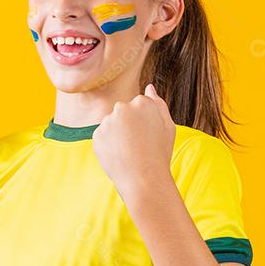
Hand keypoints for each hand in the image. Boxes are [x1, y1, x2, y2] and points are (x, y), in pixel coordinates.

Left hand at [91, 83, 175, 198]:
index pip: (138, 105)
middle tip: (138, 144)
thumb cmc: (159, 153)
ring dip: (117, 135)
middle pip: (122, 112)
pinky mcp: (97, 135)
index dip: (144, 122)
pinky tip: (119, 156)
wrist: (144, 179)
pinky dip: (108, 145)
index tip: (148, 135)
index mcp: (142, 102)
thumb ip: (158, 103)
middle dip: (128, 125)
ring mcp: (108, 121)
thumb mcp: (168, 127)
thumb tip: (149, 86)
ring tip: (129, 152)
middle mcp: (122, 107)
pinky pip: (102, 137)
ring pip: (111, 124)